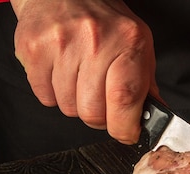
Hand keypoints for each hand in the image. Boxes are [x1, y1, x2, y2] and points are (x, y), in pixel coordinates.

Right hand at [11, 0, 157, 143]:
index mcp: (127, 42)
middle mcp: (94, 41)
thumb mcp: (138, 46)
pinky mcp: (33, 49)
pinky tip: (61, 74)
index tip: (126, 133)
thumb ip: (147, 85)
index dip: (125, 128)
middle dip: (99, 118)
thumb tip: (157, 119)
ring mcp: (60, 44)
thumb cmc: (105, 23)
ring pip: (68, 108)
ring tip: (79, 79)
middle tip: (101, 102)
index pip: (124, 100)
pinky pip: (45, 98)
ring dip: (75, 104)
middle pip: (92, 112)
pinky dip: (54, 95)